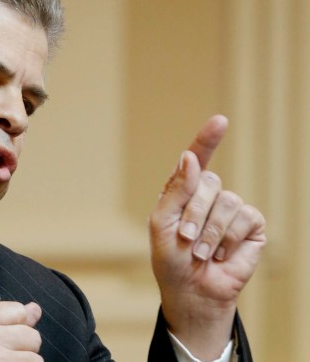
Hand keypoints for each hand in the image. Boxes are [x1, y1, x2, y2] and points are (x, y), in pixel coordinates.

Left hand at [149, 115, 265, 359]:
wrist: (192, 292)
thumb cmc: (171, 260)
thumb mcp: (162, 224)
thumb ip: (175, 191)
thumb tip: (190, 158)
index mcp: (183, 191)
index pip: (197, 159)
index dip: (207, 140)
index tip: (220, 121)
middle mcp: (208, 196)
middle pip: (209, 183)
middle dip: (194, 213)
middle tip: (185, 239)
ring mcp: (231, 210)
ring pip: (227, 202)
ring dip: (209, 232)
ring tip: (200, 252)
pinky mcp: (251, 226)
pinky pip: (245, 218)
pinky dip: (228, 239)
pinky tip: (221, 254)